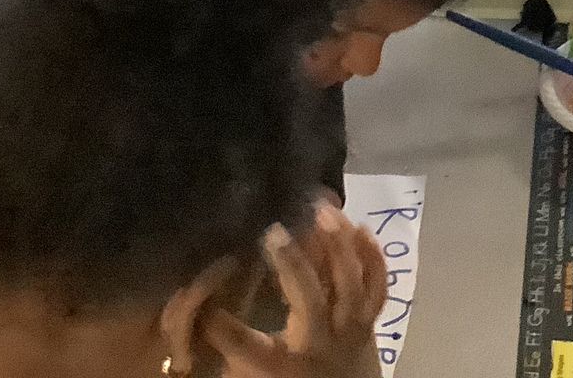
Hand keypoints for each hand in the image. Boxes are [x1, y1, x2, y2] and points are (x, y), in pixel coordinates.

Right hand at [204, 207, 386, 377]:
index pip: (243, 343)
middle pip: (309, 303)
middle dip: (293, 264)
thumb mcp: (251, 370)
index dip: (218, 319)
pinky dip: (372, 256)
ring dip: (337, 244)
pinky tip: (358, 226)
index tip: (195, 287)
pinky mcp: (369, 321)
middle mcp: (318, 346)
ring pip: (350, 285)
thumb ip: (227, 338)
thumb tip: (197, 297)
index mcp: (279, 366)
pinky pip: (377, 287)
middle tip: (273, 231)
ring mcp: (350, 331)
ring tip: (320, 211)